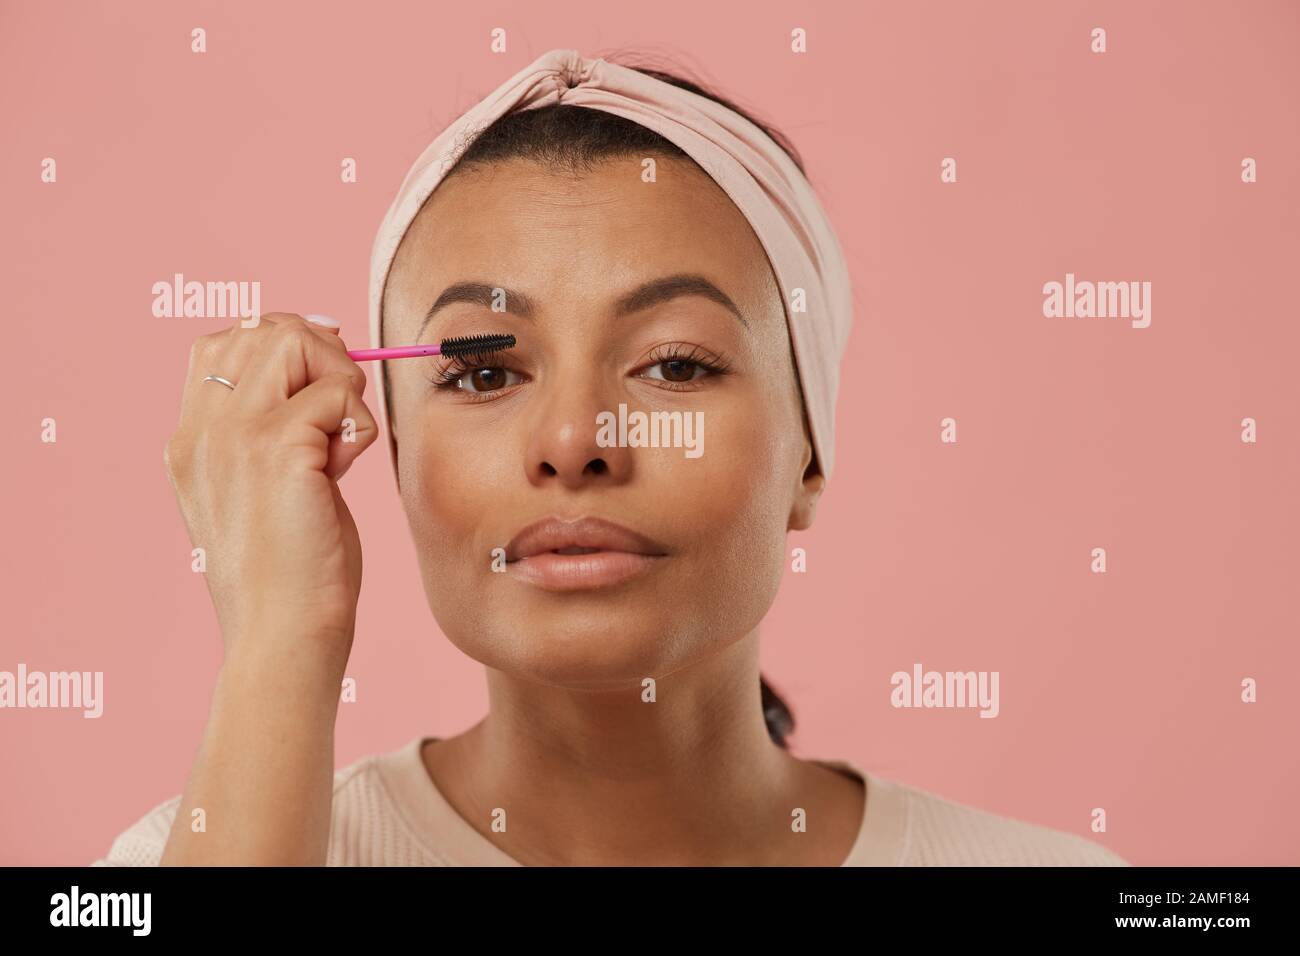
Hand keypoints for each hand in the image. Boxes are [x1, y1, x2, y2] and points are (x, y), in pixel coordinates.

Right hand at [163, 313, 377, 667]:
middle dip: (323, 357)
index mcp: (190, 438)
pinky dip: (360, 425)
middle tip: (340, 419)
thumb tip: (325, 362)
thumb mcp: (266, 488)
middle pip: (266, 328)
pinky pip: (338, 393)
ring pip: (298, 344)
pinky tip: (347, 470)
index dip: (287, 347)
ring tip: (340, 443)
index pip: (224, 341)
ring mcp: (234, 435)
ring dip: (341, 383)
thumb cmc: (290, 571)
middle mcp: (202, 429)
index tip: (323, 392)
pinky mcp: (277, 450)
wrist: (282, 635)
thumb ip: (275, 429)